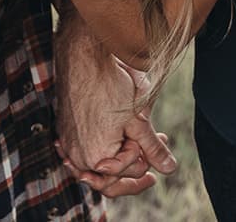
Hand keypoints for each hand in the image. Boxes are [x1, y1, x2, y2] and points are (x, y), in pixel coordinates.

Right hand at [53, 12, 176, 198]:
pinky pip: (86, 151)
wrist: (82, 58)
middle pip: (110, 178)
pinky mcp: (66, 133)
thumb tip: (169, 169)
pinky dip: (106, 145)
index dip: (145, 157)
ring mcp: (68, 145)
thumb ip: (151, 147)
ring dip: (122, 153)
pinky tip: (120, 133)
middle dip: (135, 163)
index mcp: (96, 157)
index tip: (160, 137)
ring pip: (98, 164)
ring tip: (140, 136)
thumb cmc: (110, 86)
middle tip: (158, 145)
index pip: (127, 172)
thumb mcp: (137, 120)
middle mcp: (77, 156)